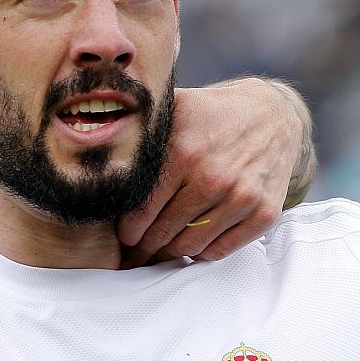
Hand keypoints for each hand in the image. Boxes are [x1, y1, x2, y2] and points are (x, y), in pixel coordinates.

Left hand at [117, 78, 308, 264]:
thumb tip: (86, 136)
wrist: (273, 115)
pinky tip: (191, 244)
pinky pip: (220, 251)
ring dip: (170, 253)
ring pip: (190, 247)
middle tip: (135, 250)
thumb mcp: (174, 107)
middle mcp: (213, 177)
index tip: (123, 233)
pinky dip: (201, 253)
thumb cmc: (212, 114)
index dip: (126, 229)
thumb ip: (138, 127)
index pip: (141, 210)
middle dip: (143, 246)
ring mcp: (242, 198)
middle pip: (162, 233)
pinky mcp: (264, 214)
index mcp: (183, 151)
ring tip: (159, 249)